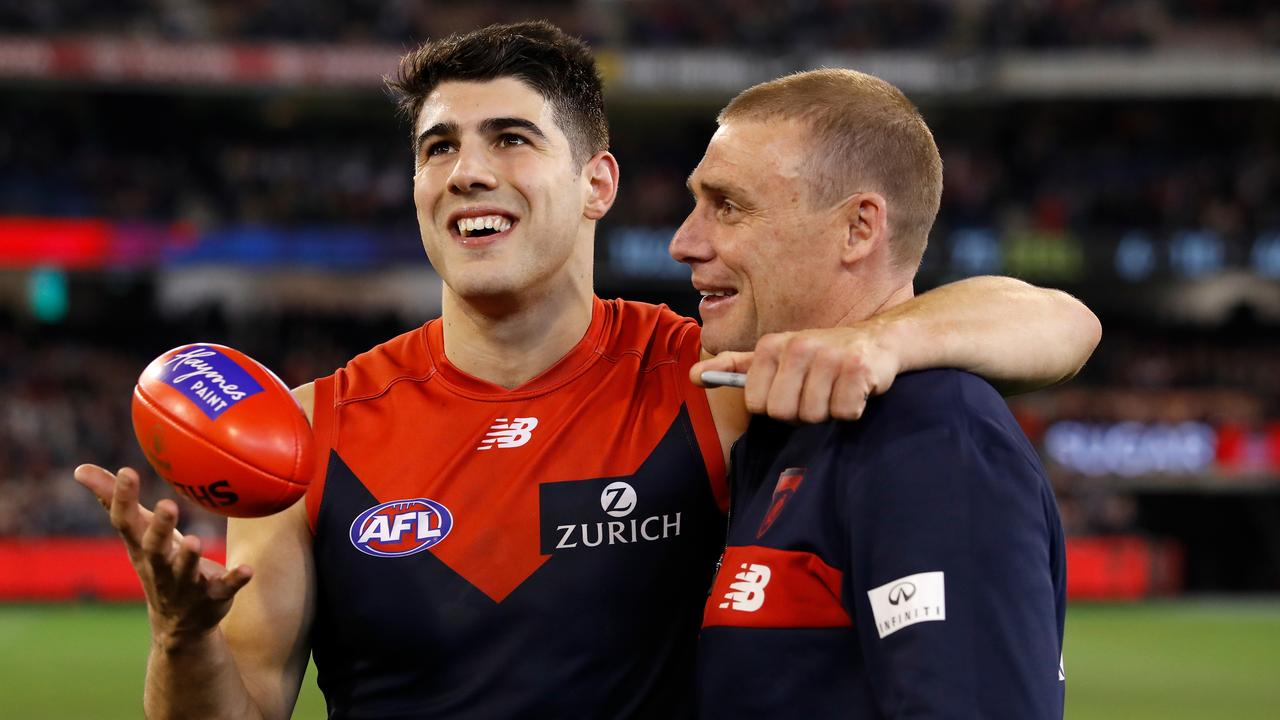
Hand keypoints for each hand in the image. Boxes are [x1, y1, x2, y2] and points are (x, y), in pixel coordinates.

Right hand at [74, 465, 252, 647]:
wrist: (179, 626)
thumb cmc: (157, 563)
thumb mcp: (136, 535)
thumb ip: (112, 500)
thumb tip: (80, 469)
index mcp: (141, 549)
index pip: (126, 523)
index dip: (123, 499)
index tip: (128, 472)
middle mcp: (159, 567)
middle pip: (155, 548)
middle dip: (160, 528)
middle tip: (167, 506)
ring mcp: (185, 585)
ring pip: (185, 571)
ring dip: (189, 558)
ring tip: (194, 541)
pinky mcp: (213, 597)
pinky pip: (225, 588)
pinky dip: (235, 580)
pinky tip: (247, 569)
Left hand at [692, 324, 901, 422]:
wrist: (878, 341)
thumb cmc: (821, 357)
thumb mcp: (776, 357)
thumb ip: (735, 367)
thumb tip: (693, 376)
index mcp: (772, 346)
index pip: (757, 404)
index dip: (776, 407)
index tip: (792, 391)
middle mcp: (797, 346)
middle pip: (783, 413)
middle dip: (801, 413)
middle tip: (817, 393)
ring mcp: (828, 356)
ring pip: (814, 416)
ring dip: (828, 411)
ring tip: (836, 389)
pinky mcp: (857, 368)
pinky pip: (844, 412)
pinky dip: (852, 410)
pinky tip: (855, 391)